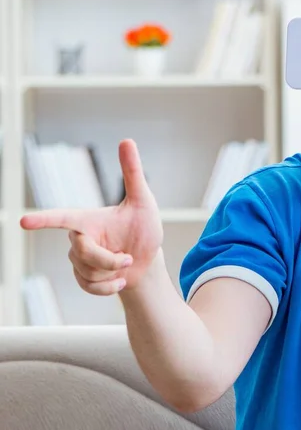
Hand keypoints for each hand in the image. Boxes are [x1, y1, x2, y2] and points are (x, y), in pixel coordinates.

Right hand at [20, 139, 163, 294]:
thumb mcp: (142, 201)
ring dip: (112, 273)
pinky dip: (109, 288)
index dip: (43, 219)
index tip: (23, 221)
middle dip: (109, 259)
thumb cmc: (144, 228)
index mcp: (87, 219)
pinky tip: (121, 281)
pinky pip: (89, 287)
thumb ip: (132, 173)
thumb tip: (127, 140)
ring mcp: (79, 259)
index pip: (62, 217)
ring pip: (87, 272)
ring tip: (125, 264)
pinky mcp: (84, 277)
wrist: (149, 259)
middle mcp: (79, 238)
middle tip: (128, 257)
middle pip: (82, 252)